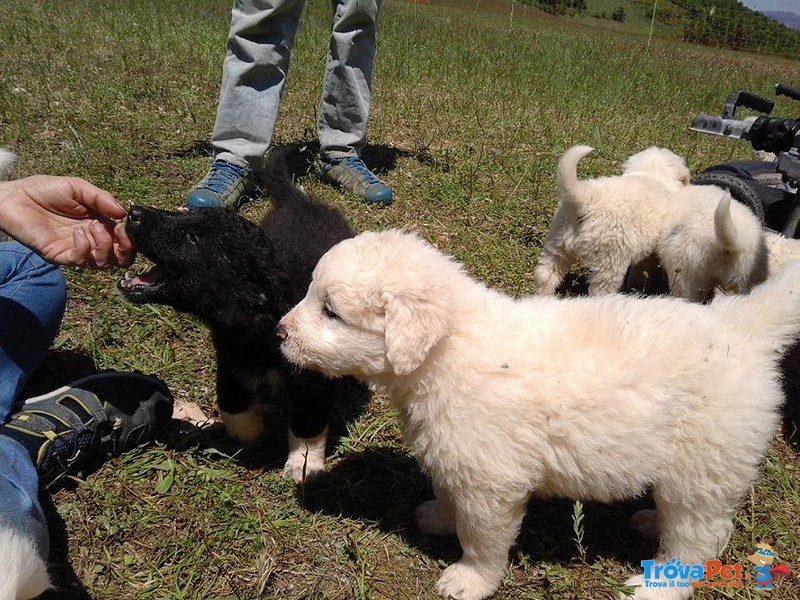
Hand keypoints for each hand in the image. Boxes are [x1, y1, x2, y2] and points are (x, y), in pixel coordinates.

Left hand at [0, 175, 135, 267]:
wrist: (14, 196)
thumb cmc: (44, 190)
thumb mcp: (78, 187)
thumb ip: (101, 198)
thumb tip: (124, 213)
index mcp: (100, 224)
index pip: (125, 240)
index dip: (131, 237)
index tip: (127, 225)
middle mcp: (92, 240)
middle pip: (121, 259)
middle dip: (126, 249)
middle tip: (119, 232)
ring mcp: (76, 249)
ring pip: (104, 264)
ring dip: (105, 246)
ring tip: (93, 226)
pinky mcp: (59, 255)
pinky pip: (80, 261)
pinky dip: (84, 248)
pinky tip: (78, 232)